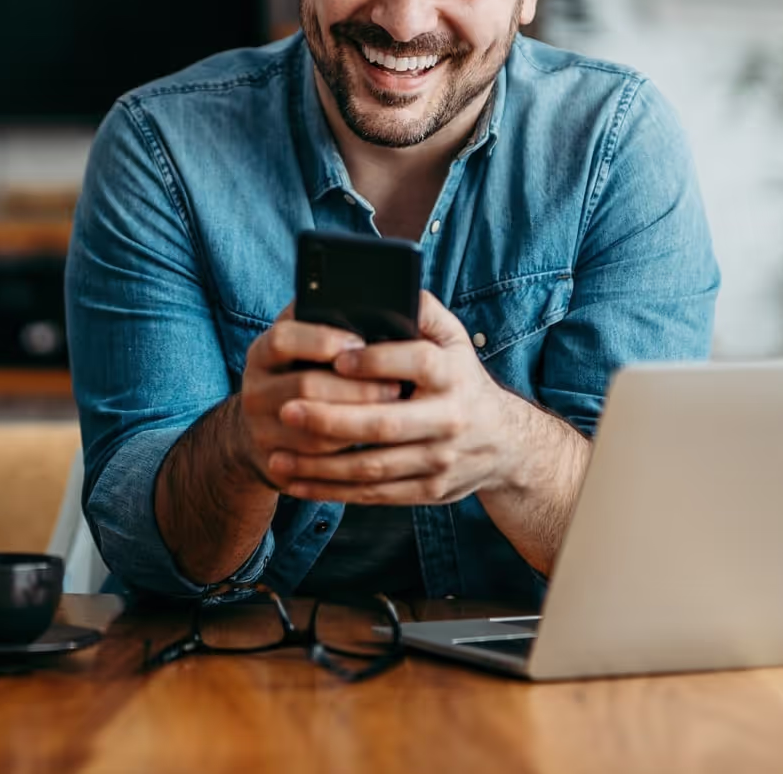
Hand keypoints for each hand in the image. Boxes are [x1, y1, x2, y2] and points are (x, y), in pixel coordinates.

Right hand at [231, 304, 404, 488]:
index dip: (322, 340)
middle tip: (396, 387)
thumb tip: (373, 303)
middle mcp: (254, 390)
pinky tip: (376, 443)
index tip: (360, 342)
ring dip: (359, 422)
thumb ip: (325, 322)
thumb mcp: (303, 343)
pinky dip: (349, 453)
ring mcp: (260, 430)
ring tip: (394, 415)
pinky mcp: (274, 463)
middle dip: (356, 387)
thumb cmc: (301, 373)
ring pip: (315, 429)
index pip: (284, 339)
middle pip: (305, 386)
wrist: (262, 430)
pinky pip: (316, 462)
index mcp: (262, 353)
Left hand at [266, 291, 532, 503]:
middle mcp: (449, 419)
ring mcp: (440, 460)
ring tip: (277, 456)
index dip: (376, 361)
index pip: (416, 363)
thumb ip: (423, 311)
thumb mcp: (455, 339)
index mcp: (453, 374)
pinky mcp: (429, 491)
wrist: (504, 443)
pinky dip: (332, 492)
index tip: (337, 357)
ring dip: (321, 466)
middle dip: (332, 419)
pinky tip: (297, 483)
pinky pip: (374, 495)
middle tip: (286, 410)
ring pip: (373, 468)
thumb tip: (392, 287)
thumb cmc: (461, 379)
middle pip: (385, 424)